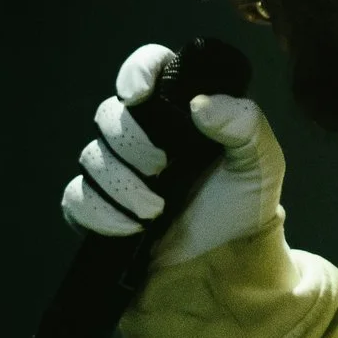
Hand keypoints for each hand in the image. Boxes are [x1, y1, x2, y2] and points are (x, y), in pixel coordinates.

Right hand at [59, 43, 287, 267]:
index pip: (149, 69)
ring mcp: (120, 174)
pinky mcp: (101, 211)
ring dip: (120, 183)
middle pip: (109, 115)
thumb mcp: (261, 163)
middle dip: (130, 140)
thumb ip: (244, 125)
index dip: (137, 71)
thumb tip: (200, 104)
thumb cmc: (245, 209)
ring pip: (91, 157)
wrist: (228, 269)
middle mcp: (146, 137)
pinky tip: (131, 227)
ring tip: (155, 211)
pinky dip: (100, 212)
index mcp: (182, 115)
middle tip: (162, 167)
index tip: (139, 94)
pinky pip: (76, 199)